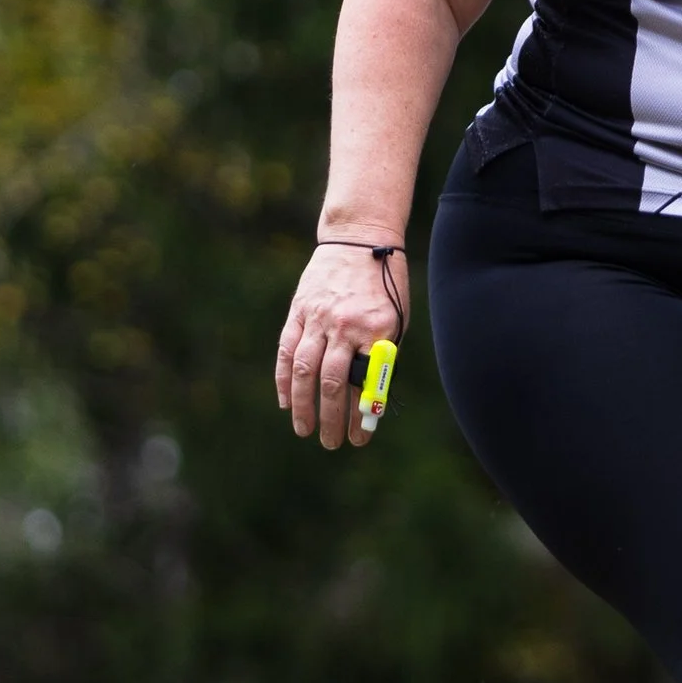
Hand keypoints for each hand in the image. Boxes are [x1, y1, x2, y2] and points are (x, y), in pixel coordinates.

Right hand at [276, 240, 406, 450]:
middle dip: (330, 419)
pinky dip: (286, 380)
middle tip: (331, 443)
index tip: (361, 437)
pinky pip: (288, 351)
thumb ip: (381, 356)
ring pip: (306, 370)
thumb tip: (370, 403)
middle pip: (332, 383)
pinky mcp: (299, 310)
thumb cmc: (385, 285)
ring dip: (303, 406)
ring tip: (305, 431)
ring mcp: (319, 317)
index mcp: (377, 328)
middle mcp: (345, 324)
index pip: (366, 383)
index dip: (363, 414)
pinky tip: (287, 402)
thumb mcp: (396, 319)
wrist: (360, 239)